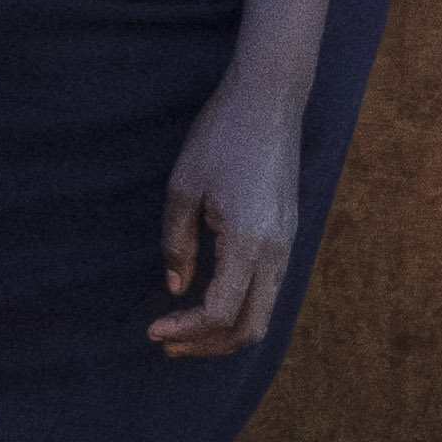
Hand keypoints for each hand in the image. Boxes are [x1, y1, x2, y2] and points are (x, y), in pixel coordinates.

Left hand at [147, 81, 308, 357]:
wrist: (270, 96)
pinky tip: (210, 296)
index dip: (186, 330)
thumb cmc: (223, 134)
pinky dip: (240, 307)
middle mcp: (277, 251)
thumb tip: (177, 288)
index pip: (220, 312)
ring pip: (264, 311)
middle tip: (167, 342)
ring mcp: (288, 242)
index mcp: (249, 242)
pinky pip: (268, 288)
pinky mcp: (288, 232)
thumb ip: (177, 244)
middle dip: (207, 345)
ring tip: (185, 328)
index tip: (152, 329)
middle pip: (250, 327)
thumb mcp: (184, 187)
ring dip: (224, 329)